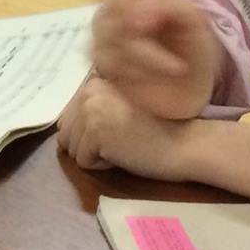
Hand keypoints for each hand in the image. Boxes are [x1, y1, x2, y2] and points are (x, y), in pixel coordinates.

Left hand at [56, 77, 204, 181]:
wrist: (184, 142)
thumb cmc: (157, 130)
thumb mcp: (119, 110)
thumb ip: (94, 109)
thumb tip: (64, 128)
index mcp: (93, 83)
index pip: (68, 119)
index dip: (91, 135)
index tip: (120, 130)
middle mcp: (88, 92)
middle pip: (66, 134)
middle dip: (90, 145)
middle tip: (123, 139)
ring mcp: (90, 110)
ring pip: (73, 150)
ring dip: (96, 155)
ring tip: (124, 145)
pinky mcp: (96, 131)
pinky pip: (83, 162)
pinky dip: (103, 165)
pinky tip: (126, 153)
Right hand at [60, 0, 222, 118]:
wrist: (192, 94)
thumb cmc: (196, 51)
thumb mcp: (196, 23)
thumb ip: (169, 8)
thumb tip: (135, 14)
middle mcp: (115, 2)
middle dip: (135, 11)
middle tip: (159, 26)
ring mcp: (105, 31)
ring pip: (110, 29)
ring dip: (145, 50)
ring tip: (172, 62)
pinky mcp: (101, 60)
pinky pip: (110, 57)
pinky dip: (141, 67)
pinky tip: (160, 71)